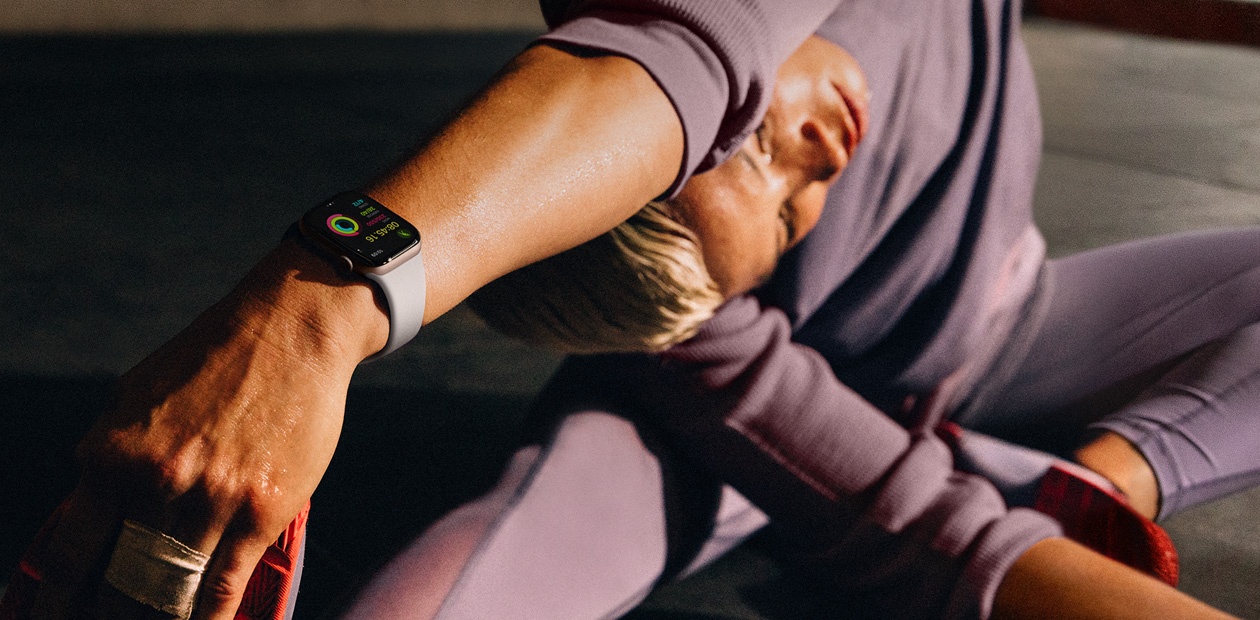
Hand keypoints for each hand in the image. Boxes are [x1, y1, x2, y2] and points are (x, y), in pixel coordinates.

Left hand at [29, 239, 386, 619]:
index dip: (56, 601)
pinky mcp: (263, 509)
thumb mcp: (134, 397)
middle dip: (107, 617)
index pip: (70, 554)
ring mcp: (213, 499)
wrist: (289, 329)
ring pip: (172, 592)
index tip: (54, 619)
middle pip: (119, 583)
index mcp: (113, 454)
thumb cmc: (211, 358)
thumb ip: (109, 455)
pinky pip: (226, 586)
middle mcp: (157, 482)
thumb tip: (89, 512)